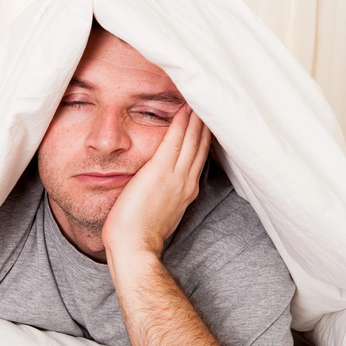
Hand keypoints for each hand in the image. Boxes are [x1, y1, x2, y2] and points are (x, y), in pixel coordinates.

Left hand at [102, 105, 211, 257]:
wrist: (135, 247)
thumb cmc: (140, 234)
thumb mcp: (159, 211)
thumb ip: (164, 194)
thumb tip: (158, 185)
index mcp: (186, 191)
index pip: (199, 158)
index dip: (204, 138)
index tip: (207, 121)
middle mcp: (187, 182)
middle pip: (202, 146)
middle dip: (207, 123)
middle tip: (210, 101)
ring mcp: (176, 176)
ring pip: (193, 140)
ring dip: (198, 118)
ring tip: (200, 98)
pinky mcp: (160, 171)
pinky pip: (175, 140)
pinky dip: (182, 123)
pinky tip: (185, 108)